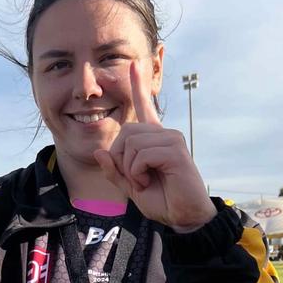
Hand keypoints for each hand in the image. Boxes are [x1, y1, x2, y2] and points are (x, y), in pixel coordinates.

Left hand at [93, 61, 216, 230]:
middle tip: (136, 179)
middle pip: (125, 133)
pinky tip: (149, 181)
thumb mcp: (131, 187)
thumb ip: (114, 171)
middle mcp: (163, 134)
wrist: (183, 217)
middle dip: (120, 160)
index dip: (138, 87)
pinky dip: (138, 172)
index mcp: (153, 140)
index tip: (134, 65)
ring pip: (131, 143)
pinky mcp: (175, 150)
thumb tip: (100, 152)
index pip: (145, 107)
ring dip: (130, 170)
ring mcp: (171, 139)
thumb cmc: (162, 201)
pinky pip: (141, 154)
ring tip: (145, 181)